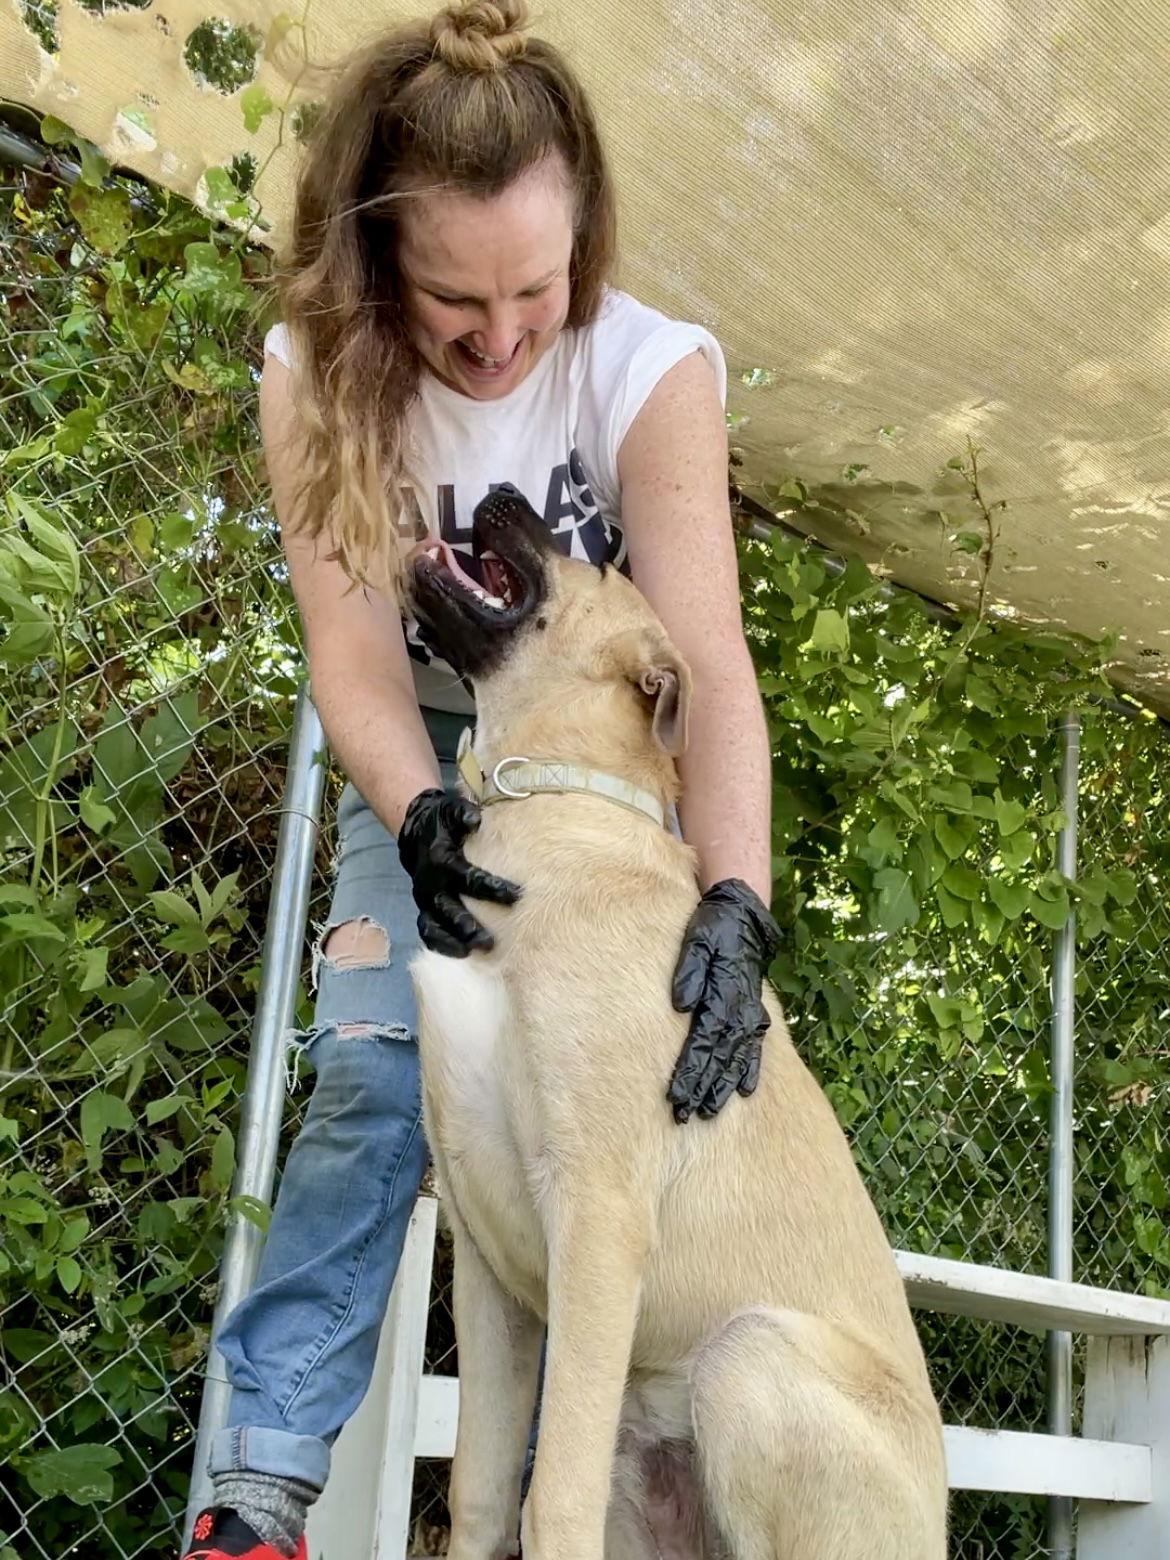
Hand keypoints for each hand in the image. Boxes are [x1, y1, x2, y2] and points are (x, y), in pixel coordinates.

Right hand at [397, 788, 520, 956]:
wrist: (417, 832)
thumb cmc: (443, 823)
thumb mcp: (451, 810)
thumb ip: (463, 813)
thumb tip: (476, 819)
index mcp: (441, 860)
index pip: (467, 877)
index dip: (491, 887)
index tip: (517, 895)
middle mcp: (431, 883)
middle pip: (449, 908)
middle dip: (469, 925)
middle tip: (491, 941)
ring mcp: (425, 899)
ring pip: (437, 925)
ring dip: (455, 940)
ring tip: (478, 952)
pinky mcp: (424, 909)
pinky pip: (428, 932)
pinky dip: (441, 945)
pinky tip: (461, 955)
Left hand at [667, 878, 780, 1122]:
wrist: (743, 916)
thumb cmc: (713, 928)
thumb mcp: (698, 941)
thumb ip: (689, 972)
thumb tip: (680, 1005)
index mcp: (723, 993)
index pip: (703, 1041)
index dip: (690, 1071)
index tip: (676, 1096)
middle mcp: (740, 1010)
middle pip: (719, 1057)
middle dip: (703, 1088)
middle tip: (685, 1116)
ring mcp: (750, 1013)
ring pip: (737, 1058)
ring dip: (723, 1086)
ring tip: (709, 1111)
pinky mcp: (754, 1013)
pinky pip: (754, 1047)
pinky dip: (749, 1070)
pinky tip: (744, 1090)